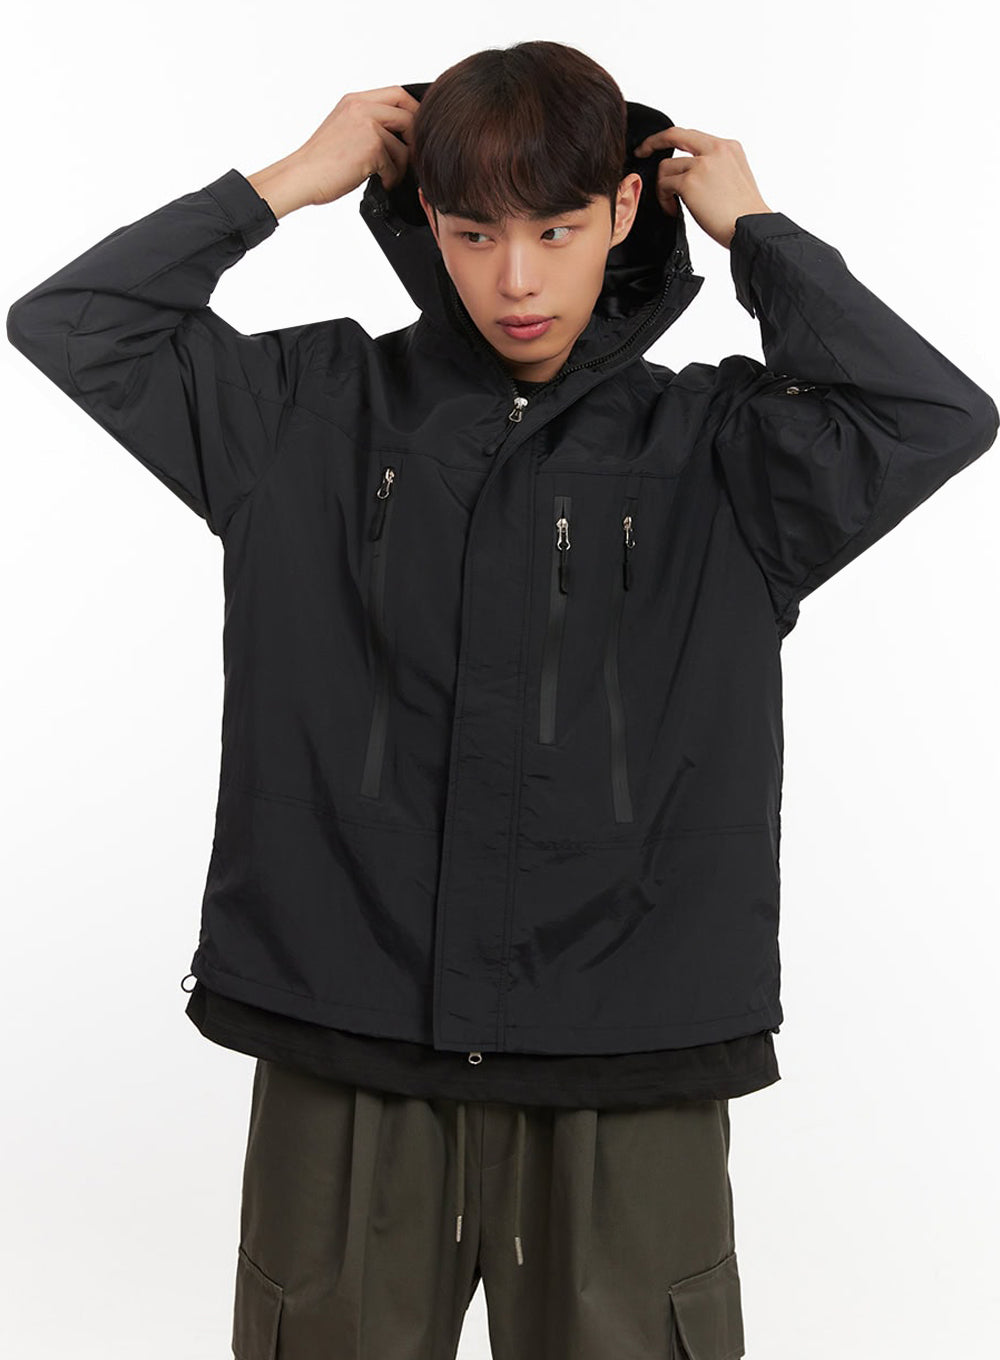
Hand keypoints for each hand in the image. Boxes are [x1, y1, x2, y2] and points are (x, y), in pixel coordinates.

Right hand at [295, 85, 420, 204]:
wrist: (302, 175)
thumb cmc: (320, 160)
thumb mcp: (343, 127)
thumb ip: (367, 122)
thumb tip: (396, 133)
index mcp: (355, 101)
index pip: (396, 94)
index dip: (413, 111)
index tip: (415, 130)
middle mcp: (361, 108)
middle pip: (407, 115)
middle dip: (414, 139)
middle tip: (411, 157)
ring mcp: (367, 126)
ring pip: (403, 146)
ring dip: (400, 167)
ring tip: (387, 176)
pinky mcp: (372, 147)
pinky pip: (395, 165)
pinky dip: (390, 179)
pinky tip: (379, 183)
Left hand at [632, 126, 772, 248]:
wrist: (751, 228)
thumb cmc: (743, 214)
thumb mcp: (735, 178)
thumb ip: (715, 167)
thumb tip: (689, 171)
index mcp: (728, 147)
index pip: (693, 135)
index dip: (672, 139)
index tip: (658, 145)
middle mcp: (716, 149)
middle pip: (674, 135)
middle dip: (652, 142)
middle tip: (640, 153)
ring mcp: (703, 164)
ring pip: (665, 167)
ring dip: (663, 188)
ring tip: (674, 206)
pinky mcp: (690, 181)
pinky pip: (664, 185)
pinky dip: (664, 200)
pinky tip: (674, 211)